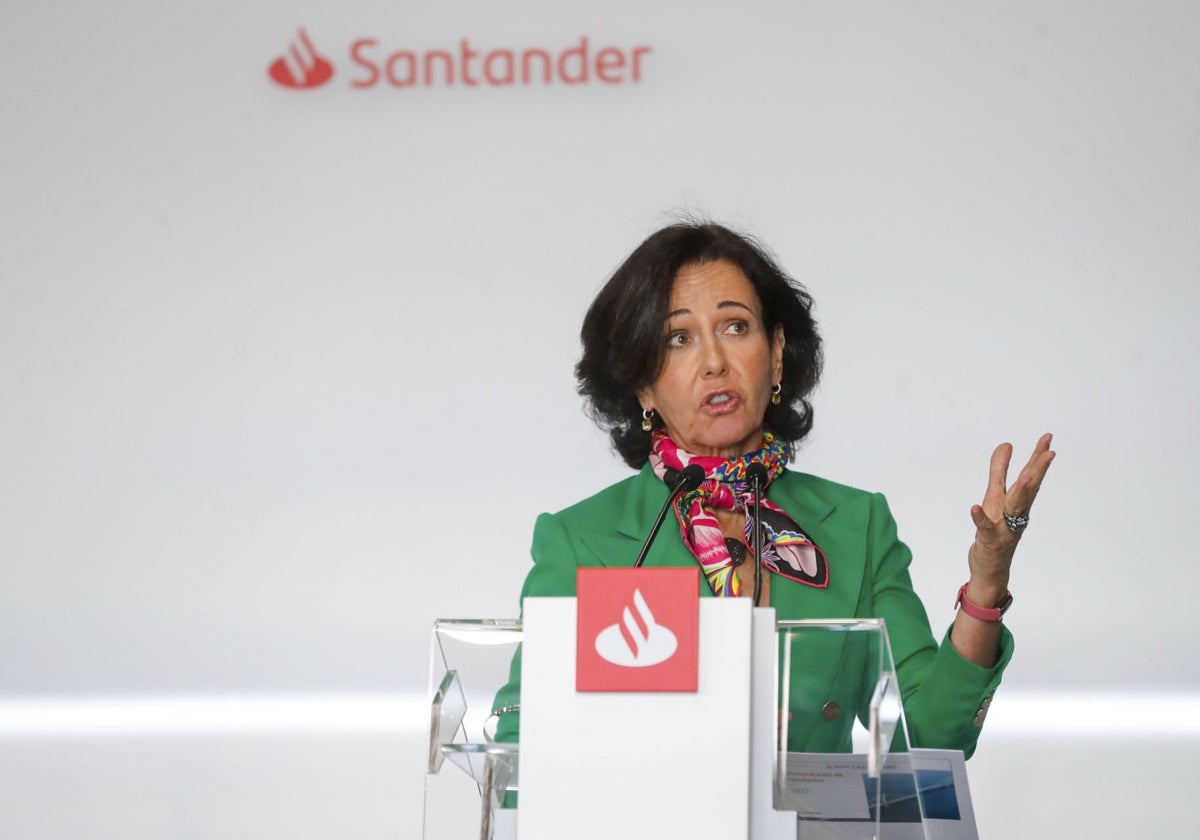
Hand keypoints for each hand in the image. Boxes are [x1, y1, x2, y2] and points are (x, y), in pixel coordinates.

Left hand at [966, 433, 1055, 597]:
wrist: (990, 568)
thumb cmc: (995, 529)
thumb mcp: (995, 496)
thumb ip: (999, 470)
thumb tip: (1007, 444)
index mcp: (1018, 502)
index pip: (1031, 476)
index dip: (1039, 458)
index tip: (1048, 438)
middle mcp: (1016, 514)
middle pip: (1029, 489)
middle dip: (1038, 470)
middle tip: (1050, 451)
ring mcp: (1006, 528)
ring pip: (1015, 508)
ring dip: (1021, 492)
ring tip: (1026, 476)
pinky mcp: (990, 540)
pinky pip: (985, 529)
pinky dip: (980, 518)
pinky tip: (975, 507)